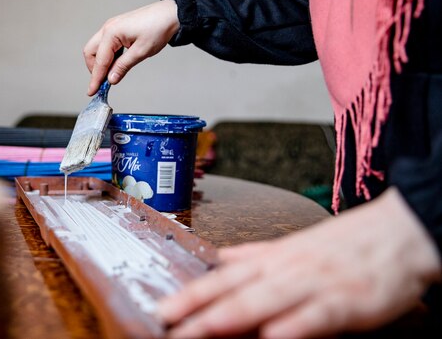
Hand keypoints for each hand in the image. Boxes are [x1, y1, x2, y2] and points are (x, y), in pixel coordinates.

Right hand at [83, 0, 179, 95]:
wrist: (170, 14)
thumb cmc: (158, 28)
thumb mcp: (141, 52)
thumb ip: (123, 66)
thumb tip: (111, 79)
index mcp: (111, 33)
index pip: (99, 61)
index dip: (96, 78)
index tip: (92, 91)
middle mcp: (108, 28)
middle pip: (90, 52)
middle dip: (94, 68)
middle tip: (102, 83)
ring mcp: (112, 26)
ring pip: (96, 48)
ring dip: (100, 62)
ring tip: (111, 74)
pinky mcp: (117, 28)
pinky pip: (105, 44)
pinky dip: (107, 55)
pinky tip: (116, 64)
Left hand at [157, 188, 441, 338]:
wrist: (398, 232)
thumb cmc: (342, 245)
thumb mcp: (291, 247)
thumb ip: (253, 255)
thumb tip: (218, 258)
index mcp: (271, 259)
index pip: (222, 277)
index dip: (191, 294)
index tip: (162, 309)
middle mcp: (286, 269)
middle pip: (237, 291)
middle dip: (200, 310)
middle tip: (169, 324)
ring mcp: (315, 283)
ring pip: (268, 299)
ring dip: (233, 315)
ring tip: (203, 329)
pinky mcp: (347, 300)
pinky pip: (317, 315)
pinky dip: (295, 325)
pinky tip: (274, 336)